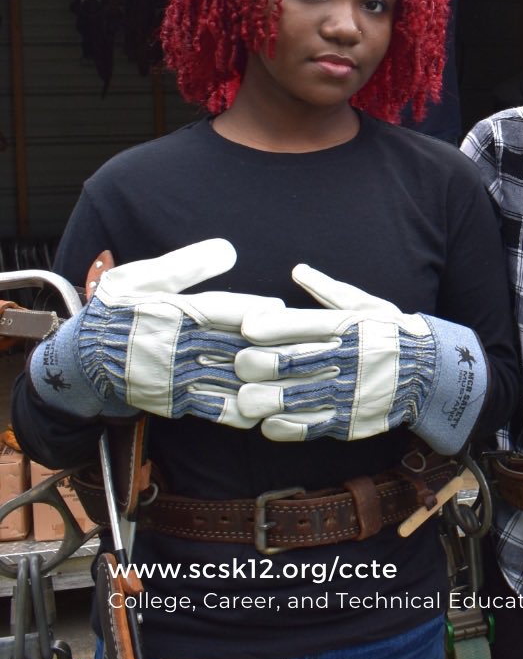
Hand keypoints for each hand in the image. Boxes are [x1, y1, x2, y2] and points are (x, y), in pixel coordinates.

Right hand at [29, 239, 282, 425]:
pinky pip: (215, 407)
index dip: (254, 310)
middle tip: (304, 342)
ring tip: (297, 375)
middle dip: (269, 345)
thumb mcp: (141, 278)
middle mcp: (180, 347)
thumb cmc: (118, 312)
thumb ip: (185, 264)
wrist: (82, 363)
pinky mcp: (177, 401)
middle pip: (234, 345)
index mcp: (175, 314)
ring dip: (263, 378)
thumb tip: (229, 250)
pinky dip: (242, 409)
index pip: (222, 311)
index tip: (281, 308)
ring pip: (230, 377)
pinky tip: (268, 406)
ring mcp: (180, 377)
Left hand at [235, 264, 487, 452]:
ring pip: (293, 398)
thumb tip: (298, 270)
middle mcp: (346, 358)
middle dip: (256, 364)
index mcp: (348, 327)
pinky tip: (268, 421)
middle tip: (240, 363)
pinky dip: (283, 426)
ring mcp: (347, 392)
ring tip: (245, 396)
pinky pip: (308, 426)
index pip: (301, 325)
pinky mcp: (349, 420)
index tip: (247, 328)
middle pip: (289, 362)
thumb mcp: (368, 305)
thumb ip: (329, 291)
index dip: (268, 327)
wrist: (433, 374)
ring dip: (263, 398)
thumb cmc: (394, 334)